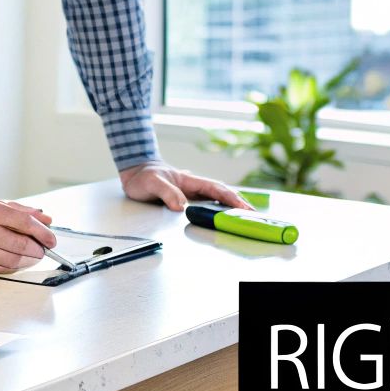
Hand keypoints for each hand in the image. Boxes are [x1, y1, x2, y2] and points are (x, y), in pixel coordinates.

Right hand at [0, 194, 56, 273]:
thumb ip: (24, 212)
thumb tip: (47, 220)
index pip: (24, 223)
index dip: (42, 233)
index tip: (51, 240)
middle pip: (20, 245)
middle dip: (37, 250)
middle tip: (42, 250)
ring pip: (12, 260)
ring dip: (27, 260)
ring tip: (31, 255)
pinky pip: (0, 268)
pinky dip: (13, 266)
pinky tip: (15, 260)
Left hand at [119, 161, 249, 212]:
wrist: (136, 172)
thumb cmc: (144, 176)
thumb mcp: (152, 183)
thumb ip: (166, 192)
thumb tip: (181, 206)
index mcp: (191, 180)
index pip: (216, 189)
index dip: (231, 198)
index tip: (243, 207)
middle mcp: (195, 187)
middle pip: (222, 194)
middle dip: (238, 204)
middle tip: (254, 215)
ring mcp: (192, 194)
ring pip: (217, 200)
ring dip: (231, 208)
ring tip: (247, 218)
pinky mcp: (188, 201)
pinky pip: (208, 206)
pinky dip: (219, 211)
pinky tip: (226, 218)